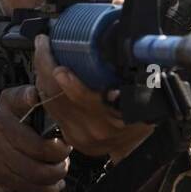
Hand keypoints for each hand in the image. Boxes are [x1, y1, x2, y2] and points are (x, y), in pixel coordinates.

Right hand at [0, 85, 71, 191]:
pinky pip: (30, 188)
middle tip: (66, 153)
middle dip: (61, 155)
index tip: (41, 102)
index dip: (33, 101)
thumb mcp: (28, 106)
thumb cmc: (20, 127)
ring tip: (61, 168)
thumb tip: (68, 99)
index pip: (23, 98)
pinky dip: (48, 189)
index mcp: (9, 102)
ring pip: (36, 172)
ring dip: (56, 173)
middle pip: (39, 148)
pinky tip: (54, 183)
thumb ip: (46, 101)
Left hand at [32, 34, 154, 164]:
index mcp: (115, 119)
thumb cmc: (145, 115)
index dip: (71, 84)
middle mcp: (94, 129)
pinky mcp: (69, 135)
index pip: (85, 101)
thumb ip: (137, 78)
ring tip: (42, 51)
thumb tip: (126, 47)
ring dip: (41, 75)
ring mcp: (79, 135)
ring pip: (50, 101)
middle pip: (59, 96)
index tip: (60, 66)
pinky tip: (44, 73)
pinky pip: (50, 109)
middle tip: (44, 43)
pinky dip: (45, 89)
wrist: (140, 148)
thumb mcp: (149, 96)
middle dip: (45, 66)